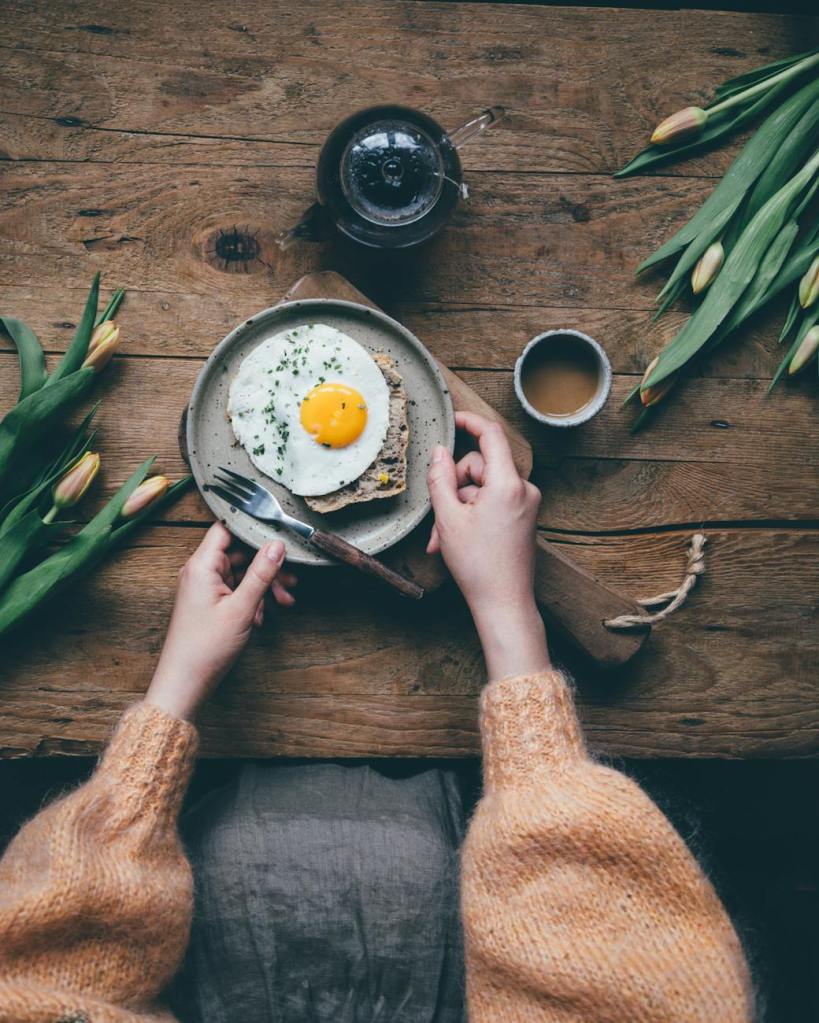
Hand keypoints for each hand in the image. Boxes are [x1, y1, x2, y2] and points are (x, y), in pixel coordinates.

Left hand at [146, 523, 296, 719]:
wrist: (185, 681)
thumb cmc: (205, 647)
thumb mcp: (241, 608)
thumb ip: (261, 573)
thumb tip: (277, 545)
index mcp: (202, 565)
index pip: (227, 528)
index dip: (253, 527)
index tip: (278, 532)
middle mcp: (200, 571)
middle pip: (239, 552)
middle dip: (267, 564)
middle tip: (291, 578)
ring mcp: (205, 587)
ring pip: (241, 573)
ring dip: (263, 585)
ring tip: (284, 600)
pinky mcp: (209, 602)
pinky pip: (235, 589)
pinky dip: (252, 598)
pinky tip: (263, 615)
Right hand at [427, 411, 549, 680]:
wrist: (504, 604)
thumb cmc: (478, 565)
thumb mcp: (448, 518)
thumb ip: (440, 478)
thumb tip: (438, 452)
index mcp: (508, 484)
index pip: (491, 435)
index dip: (470, 422)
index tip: (453, 419)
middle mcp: (524, 489)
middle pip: (481, 466)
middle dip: (455, 487)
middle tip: (439, 518)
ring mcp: (527, 504)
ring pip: (483, 488)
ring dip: (459, 508)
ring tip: (443, 538)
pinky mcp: (524, 518)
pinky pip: (493, 503)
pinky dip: (473, 516)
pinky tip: (456, 540)